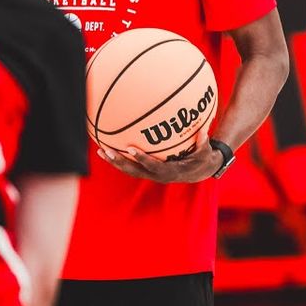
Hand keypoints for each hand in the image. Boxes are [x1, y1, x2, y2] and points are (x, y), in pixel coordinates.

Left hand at [95, 129, 223, 183]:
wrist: (199, 171)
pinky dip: (120, 158)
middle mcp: (157, 175)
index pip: (152, 166)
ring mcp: (150, 174)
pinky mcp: (147, 171)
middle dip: (119, 162)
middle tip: (106, 151)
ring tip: (100, 150)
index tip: (130, 148)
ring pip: (129, 170)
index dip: (141, 159)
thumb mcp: (205, 152)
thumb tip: (204, 131)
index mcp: (170, 172)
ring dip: (114, 161)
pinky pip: (131, 165)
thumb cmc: (202, 159)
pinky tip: (109, 147)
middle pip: (134, 171)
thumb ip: (203, 143)